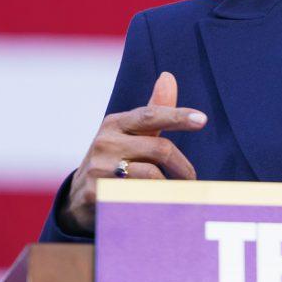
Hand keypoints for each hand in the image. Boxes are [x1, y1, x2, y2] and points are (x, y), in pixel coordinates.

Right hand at [58, 71, 203, 234]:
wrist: (79, 196)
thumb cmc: (114, 158)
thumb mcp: (131, 133)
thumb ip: (155, 109)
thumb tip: (168, 77)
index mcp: (115, 123)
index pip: (151, 115)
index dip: (178, 116)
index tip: (202, 119)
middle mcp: (105, 143)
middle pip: (159, 149)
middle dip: (182, 166)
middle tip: (191, 179)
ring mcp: (98, 169)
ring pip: (152, 175)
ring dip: (171, 186)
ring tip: (177, 194)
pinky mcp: (96, 194)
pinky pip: (139, 197)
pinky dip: (155, 201)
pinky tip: (159, 204)